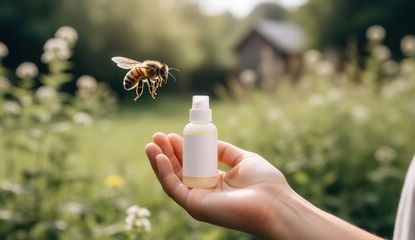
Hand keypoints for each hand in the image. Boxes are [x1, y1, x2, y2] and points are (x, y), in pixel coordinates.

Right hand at [145, 132, 290, 237]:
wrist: (274, 203)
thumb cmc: (265, 183)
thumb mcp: (242, 158)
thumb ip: (223, 151)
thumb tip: (208, 140)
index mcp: (216, 182)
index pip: (192, 164)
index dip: (181, 149)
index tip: (173, 135)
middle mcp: (205, 191)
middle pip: (179, 170)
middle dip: (166, 153)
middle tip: (157, 136)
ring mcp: (198, 199)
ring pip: (172, 179)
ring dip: (159, 161)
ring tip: (151, 143)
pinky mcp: (195, 206)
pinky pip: (173, 188)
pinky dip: (163, 172)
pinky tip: (159, 156)